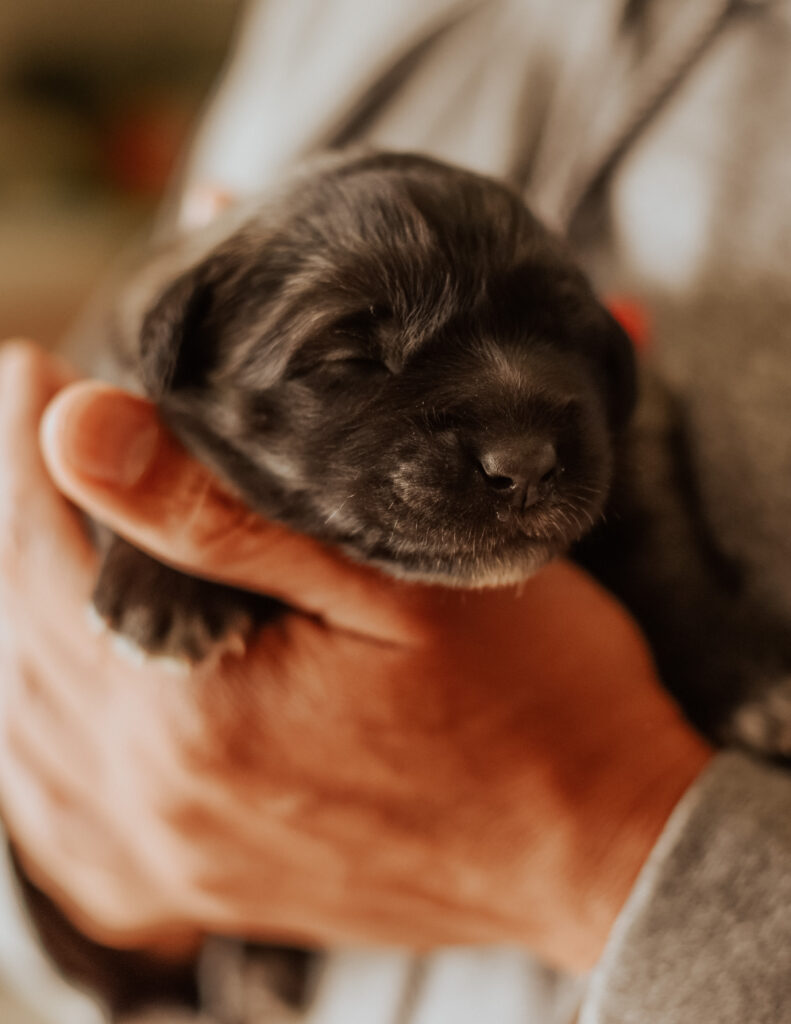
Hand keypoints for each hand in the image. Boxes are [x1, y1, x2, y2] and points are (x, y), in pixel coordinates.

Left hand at [0, 340, 711, 971]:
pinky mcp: (211, 884)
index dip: (27, 456)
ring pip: (29, 733)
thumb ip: (224, 514)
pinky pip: (68, 831)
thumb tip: (78, 430)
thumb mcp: (399, 582)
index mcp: (194, 716)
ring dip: (18, 628)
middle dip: (17, 524)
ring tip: (36, 541)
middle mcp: (160, 801)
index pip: (50, 558)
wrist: (601, 843)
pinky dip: (37, 753)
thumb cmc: (534, 698)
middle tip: (27, 441)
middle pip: (25, 640)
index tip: (30, 375)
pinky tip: (46, 707)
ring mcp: (178, 856)